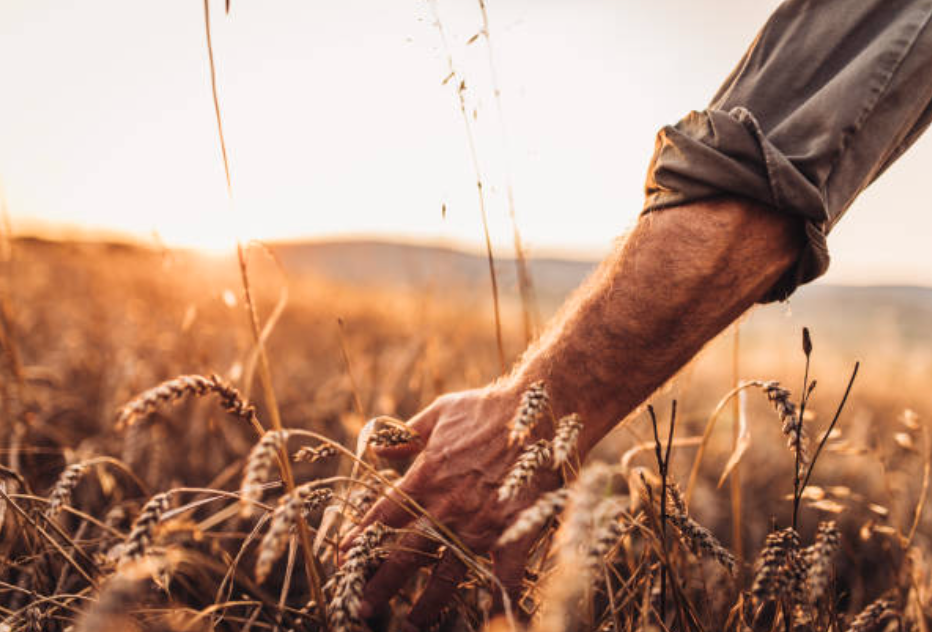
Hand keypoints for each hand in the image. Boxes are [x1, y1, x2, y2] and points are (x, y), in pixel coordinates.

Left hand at [340, 382, 562, 629]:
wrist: (540, 409)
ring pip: (446, 575)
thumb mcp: (438, 413)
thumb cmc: (488, 409)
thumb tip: (377, 450)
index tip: (344, 560)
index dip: (360, 541)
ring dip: (427, 604)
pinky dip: (500, 599)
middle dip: (380, 585)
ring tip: (412, 623)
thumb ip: (405, 435)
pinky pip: (505, 576)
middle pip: (404, 556)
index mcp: (425, 479)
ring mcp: (481, 525)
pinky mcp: (514, 532)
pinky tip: (496, 619)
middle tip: (360, 608)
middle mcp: (447, 509)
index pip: (382, 518)